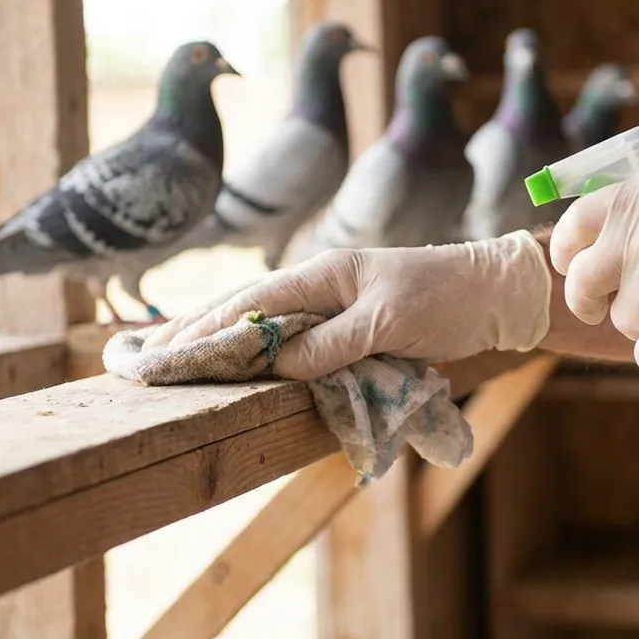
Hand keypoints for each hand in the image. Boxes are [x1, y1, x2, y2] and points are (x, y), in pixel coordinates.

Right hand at [144, 231, 551, 379]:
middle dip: (195, 332)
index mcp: (323, 274)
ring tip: (171, 358)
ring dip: (216, 339)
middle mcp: (318, 286)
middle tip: (144, 360)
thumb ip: (332, 343)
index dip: (206, 328)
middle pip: (243, 308)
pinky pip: (288, 337)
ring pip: (260, 321)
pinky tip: (233, 358)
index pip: (250, 302)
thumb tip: (274, 364)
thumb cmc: (445, 298)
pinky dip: (254, 346)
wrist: (494, 292)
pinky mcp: (344, 324)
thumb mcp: (388, 321)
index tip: (165, 353)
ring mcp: (329, 304)